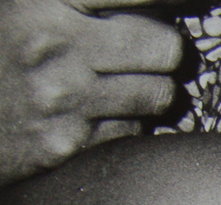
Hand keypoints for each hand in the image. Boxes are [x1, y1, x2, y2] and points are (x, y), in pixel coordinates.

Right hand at [0, 0, 184, 186]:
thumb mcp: (22, 5)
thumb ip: (80, 0)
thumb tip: (148, 3)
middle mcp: (54, 45)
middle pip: (167, 46)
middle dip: (163, 50)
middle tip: (141, 52)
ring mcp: (62, 98)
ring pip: (160, 94)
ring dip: (150, 91)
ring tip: (114, 85)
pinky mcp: (66, 144)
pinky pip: (133, 130)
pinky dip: (125, 123)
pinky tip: (93, 115)